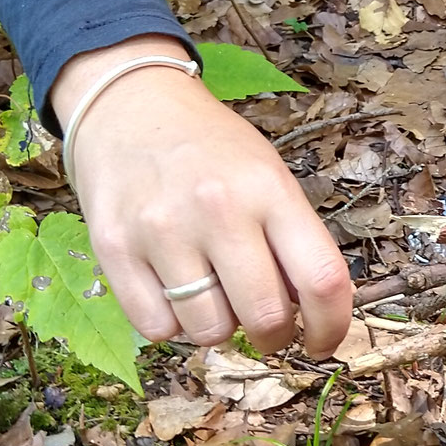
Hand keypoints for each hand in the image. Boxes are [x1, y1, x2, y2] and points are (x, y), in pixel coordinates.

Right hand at [54, 36, 353, 358]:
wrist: (129, 103)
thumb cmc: (210, 148)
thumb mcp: (267, 174)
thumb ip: (290, 239)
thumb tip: (307, 313)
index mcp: (269, 189)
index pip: (322, 279)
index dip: (332, 326)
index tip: (322, 342)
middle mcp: (219, 209)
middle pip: (264, 316)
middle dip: (273, 337)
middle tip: (265, 326)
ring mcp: (163, 230)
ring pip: (208, 331)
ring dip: (218, 327)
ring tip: (212, 292)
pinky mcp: (114, 248)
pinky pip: (156, 328)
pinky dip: (171, 323)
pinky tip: (172, 289)